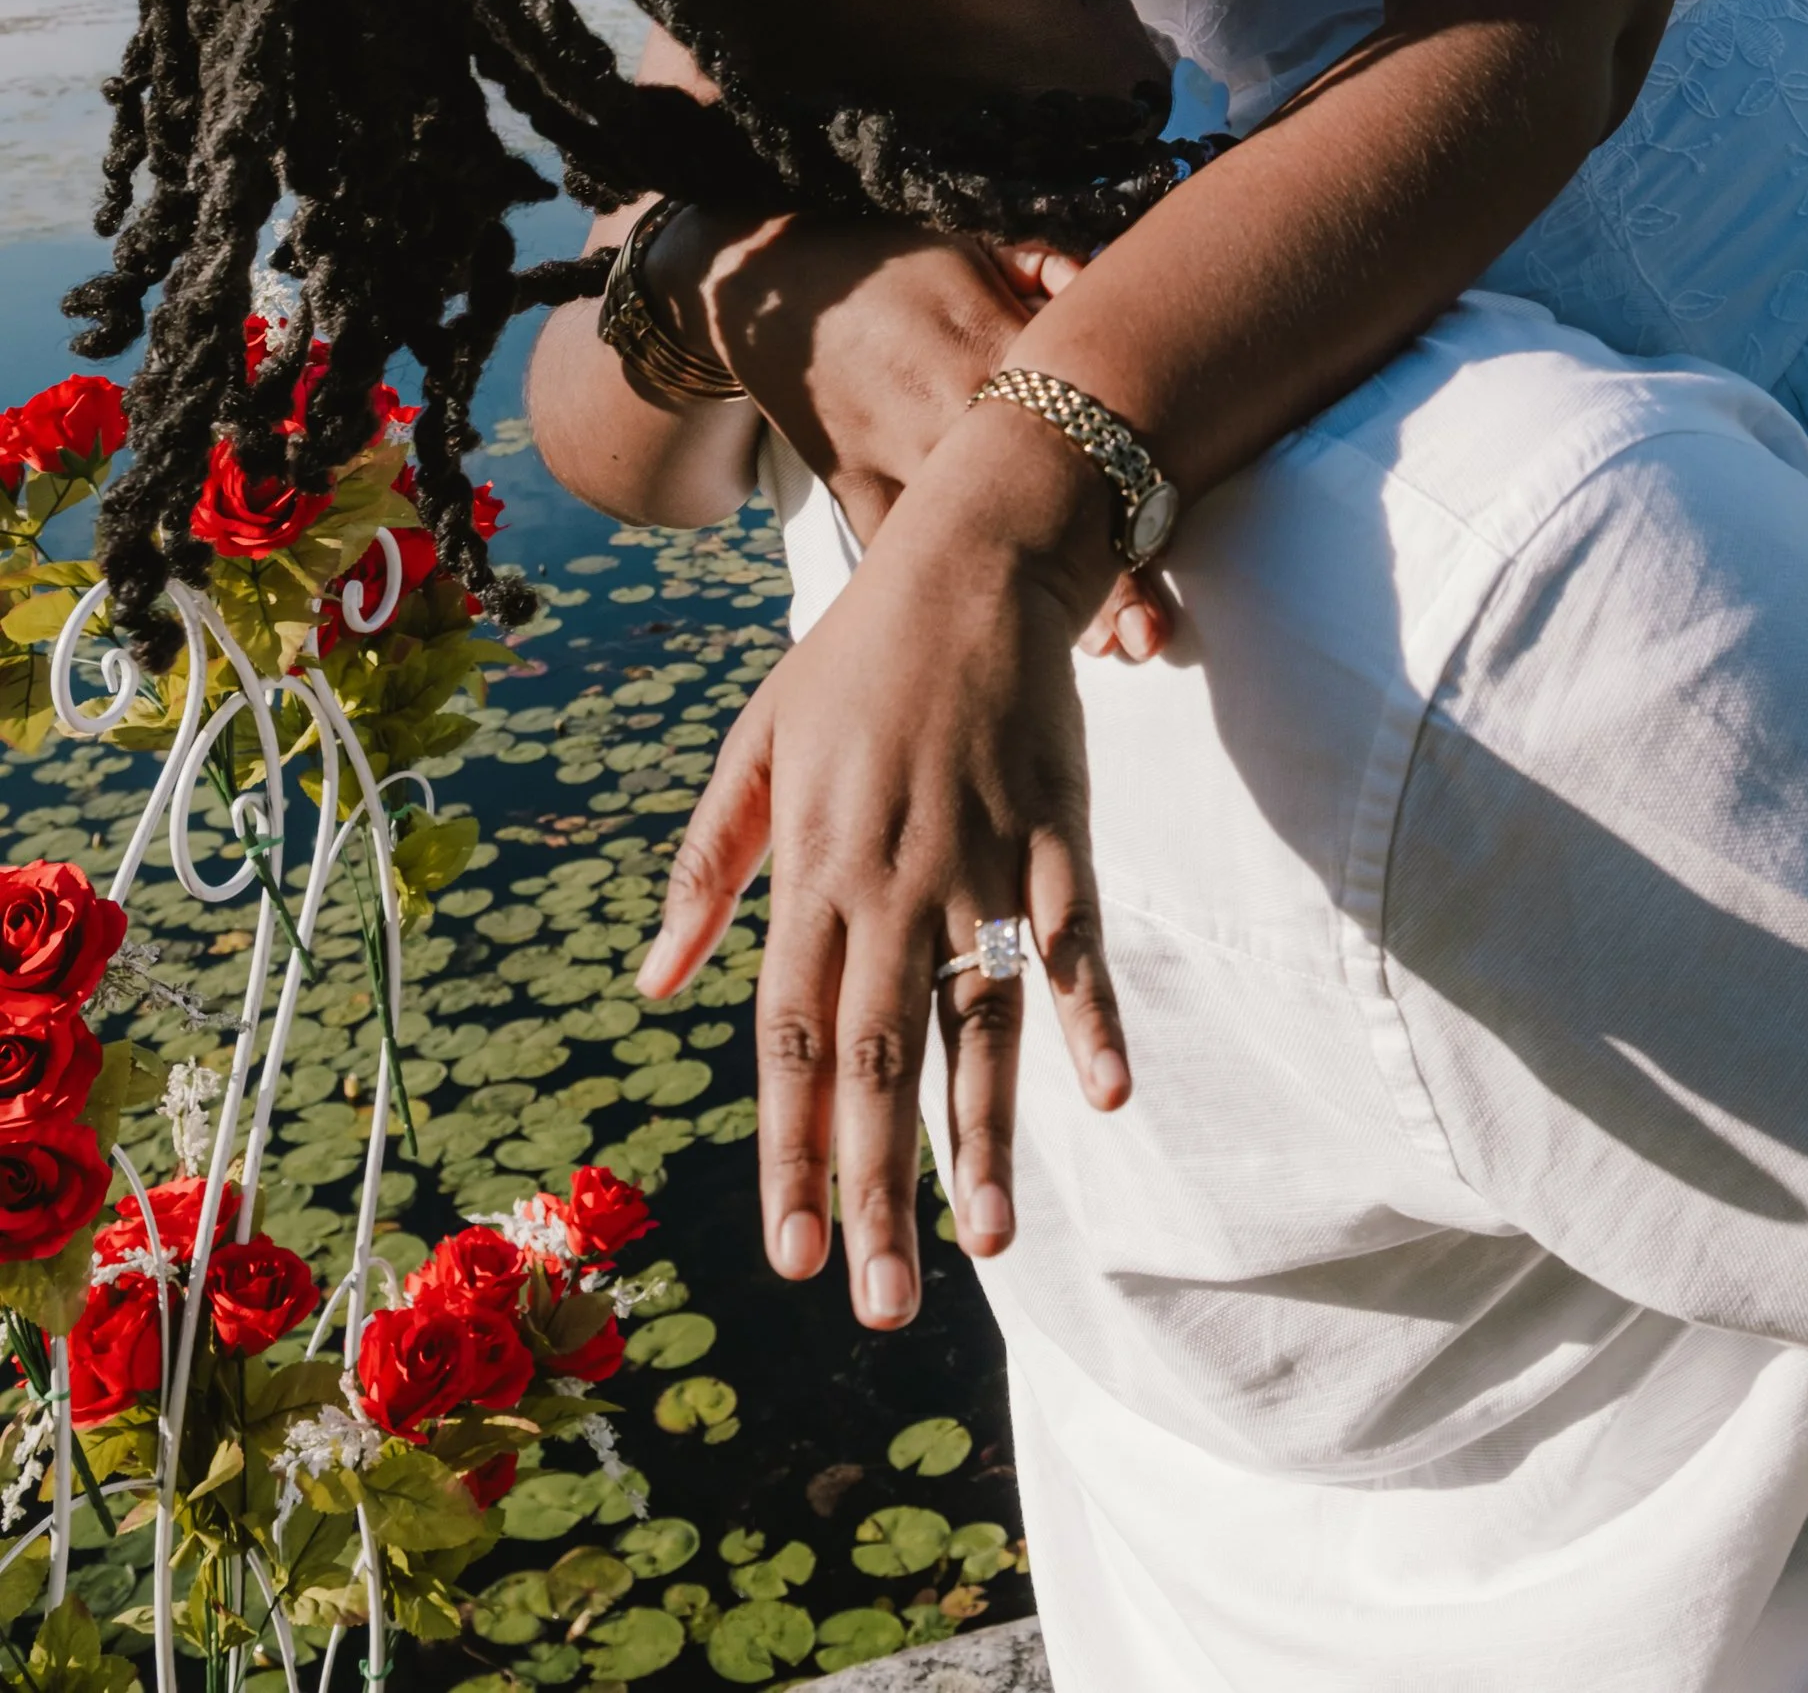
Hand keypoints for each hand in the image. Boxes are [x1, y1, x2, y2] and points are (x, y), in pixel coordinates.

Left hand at [638, 408, 1128, 1326]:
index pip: (788, 1041)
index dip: (788, 1152)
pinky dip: (1091, 1015)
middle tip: (881, 1305)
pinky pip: (1074, 943)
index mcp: (810, 871)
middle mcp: (889, 882)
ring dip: (980, 1137)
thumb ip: (705, 869)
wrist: (971, 557)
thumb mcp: (753, 747)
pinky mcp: (1058, 834)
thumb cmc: (852, 656)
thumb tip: (648, 985)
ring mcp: (980, 862)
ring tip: (984, 1245)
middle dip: (876, 1188)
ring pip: (976, 1023)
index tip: (792, 1255)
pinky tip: (1104, 1096)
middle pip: (877, 1060)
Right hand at [687, 214, 1173, 648]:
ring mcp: (900, 463)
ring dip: (1024, 607)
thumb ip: (1051, 266)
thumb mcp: (978, 244)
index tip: (1161, 573)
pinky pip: (897, 559)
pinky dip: (935, 598)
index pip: (1084, 433)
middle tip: (1145, 639)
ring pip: (972, 554)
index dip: (1130, 508)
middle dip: (1095, 584)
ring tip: (1092, 651)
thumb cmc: (896, 261)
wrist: (779, 286)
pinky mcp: (855, 491)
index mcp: (998, 355)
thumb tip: (1105, 280)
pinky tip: (979, 639)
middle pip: (1039, 515)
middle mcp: (954, 420)